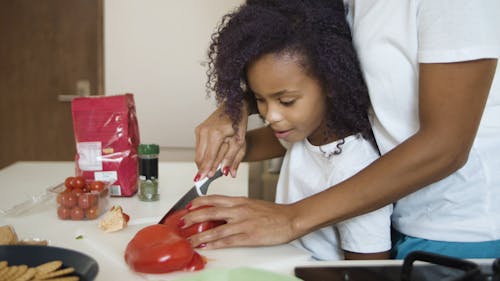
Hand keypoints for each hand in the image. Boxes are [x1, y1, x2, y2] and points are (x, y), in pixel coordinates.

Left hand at [181, 195, 300, 248]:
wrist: (290, 218)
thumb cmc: (273, 212)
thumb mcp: (251, 203)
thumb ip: (236, 207)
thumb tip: (220, 211)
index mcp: (239, 201)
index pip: (213, 198)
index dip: (198, 202)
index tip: (187, 206)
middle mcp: (238, 210)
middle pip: (209, 212)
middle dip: (192, 218)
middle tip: (181, 223)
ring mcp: (243, 223)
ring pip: (215, 229)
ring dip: (199, 235)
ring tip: (188, 240)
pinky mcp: (249, 236)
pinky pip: (228, 241)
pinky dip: (215, 244)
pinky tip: (206, 246)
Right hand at [194, 104, 248, 178]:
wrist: (234, 105)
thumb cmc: (238, 122)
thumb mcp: (240, 142)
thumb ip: (233, 159)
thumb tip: (228, 173)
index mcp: (215, 134)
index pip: (208, 157)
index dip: (205, 170)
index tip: (202, 180)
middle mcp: (204, 131)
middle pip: (199, 157)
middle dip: (203, 169)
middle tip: (208, 178)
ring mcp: (200, 130)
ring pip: (198, 153)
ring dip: (204, 162)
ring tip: (213, 168)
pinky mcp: (198, 130)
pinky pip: (199, 147)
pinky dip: (204, 155)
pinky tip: (212, 157)